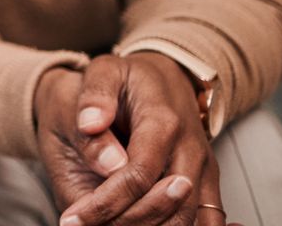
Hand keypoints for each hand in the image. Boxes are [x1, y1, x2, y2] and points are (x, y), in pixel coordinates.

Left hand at [45, 53, 233, 225]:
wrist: (168, 76)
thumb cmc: (130, 76)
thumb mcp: (105, 71)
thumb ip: (95, 97)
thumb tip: (90, 125)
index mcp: (163, 122)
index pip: (138, 174)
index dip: (106, 202)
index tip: (74, 218)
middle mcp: (191, 150)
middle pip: (167, 205)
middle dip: (125, 222)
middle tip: (83, 225)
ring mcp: (204, 169)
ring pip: (188, 219)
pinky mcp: (207, 183)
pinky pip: (206, 220)